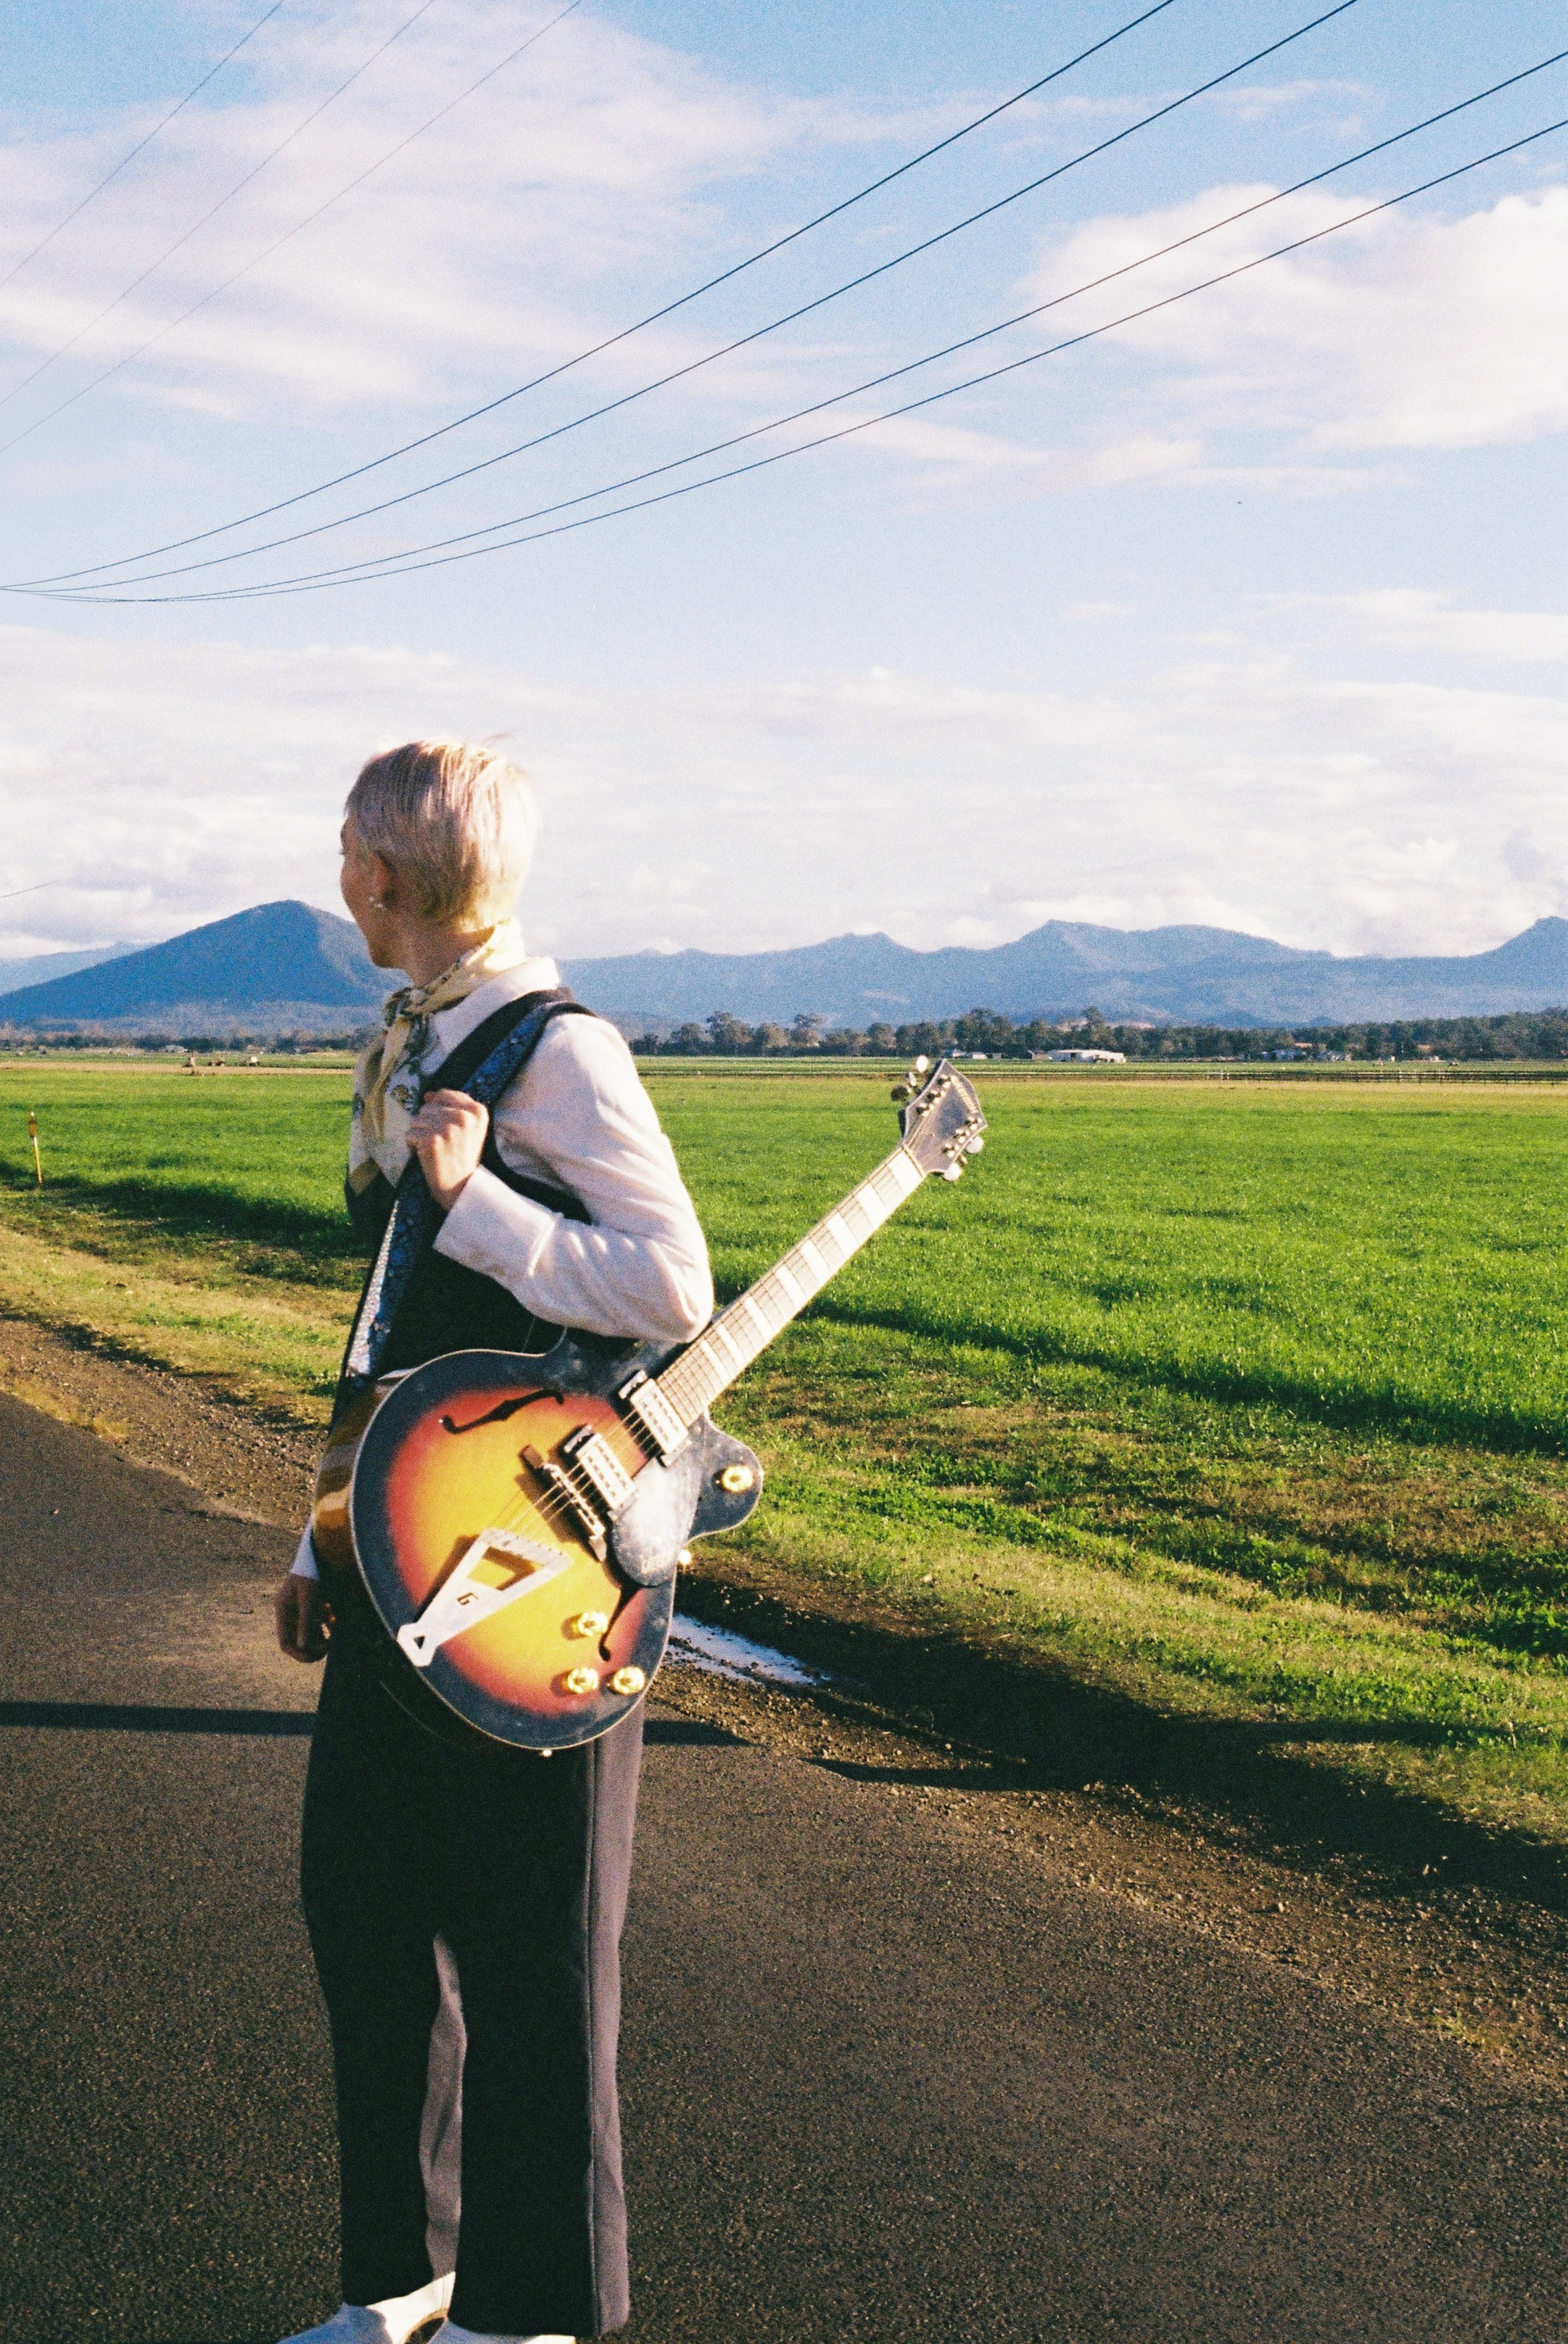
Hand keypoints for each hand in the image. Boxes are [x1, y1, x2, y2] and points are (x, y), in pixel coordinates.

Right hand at [275, 1570, 331, 1662]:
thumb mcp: (309, 1597)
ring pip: (310, 1632)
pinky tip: (337, 1624)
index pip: (285, 1642)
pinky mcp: (315, 1602)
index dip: (298, 1653)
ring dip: (322, 1639)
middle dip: (312, 1647)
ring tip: (335, 1640)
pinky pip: (319, 1622)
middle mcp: (291, 1611)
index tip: (315, 1657)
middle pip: (298, 1640)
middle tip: (328, 1650)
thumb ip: (306, 1621)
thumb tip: (303, 1647)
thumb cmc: (313, 1572)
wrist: (325, 1550)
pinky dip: (328, 1626)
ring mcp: (303, 1607)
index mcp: (283, 1610)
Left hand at [406, 1087, 489, 1209]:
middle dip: (428, 1124)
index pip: (444, 1095)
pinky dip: (413, 1146)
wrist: (461, 1186)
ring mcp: (447, 1128)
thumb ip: (450, 1107)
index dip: (438, 1110)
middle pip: (428, 1107)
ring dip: (420, 1135)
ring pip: (416, 1120)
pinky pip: (410, 1134)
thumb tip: (427, 1095)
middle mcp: (464, 1117)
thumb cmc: (462, 1155)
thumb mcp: (467, 1128)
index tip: (445, 1128)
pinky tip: (426, 1155)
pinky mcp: (432, 1140)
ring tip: (434, 1148)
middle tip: (442, 1143)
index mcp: (477, 1111)